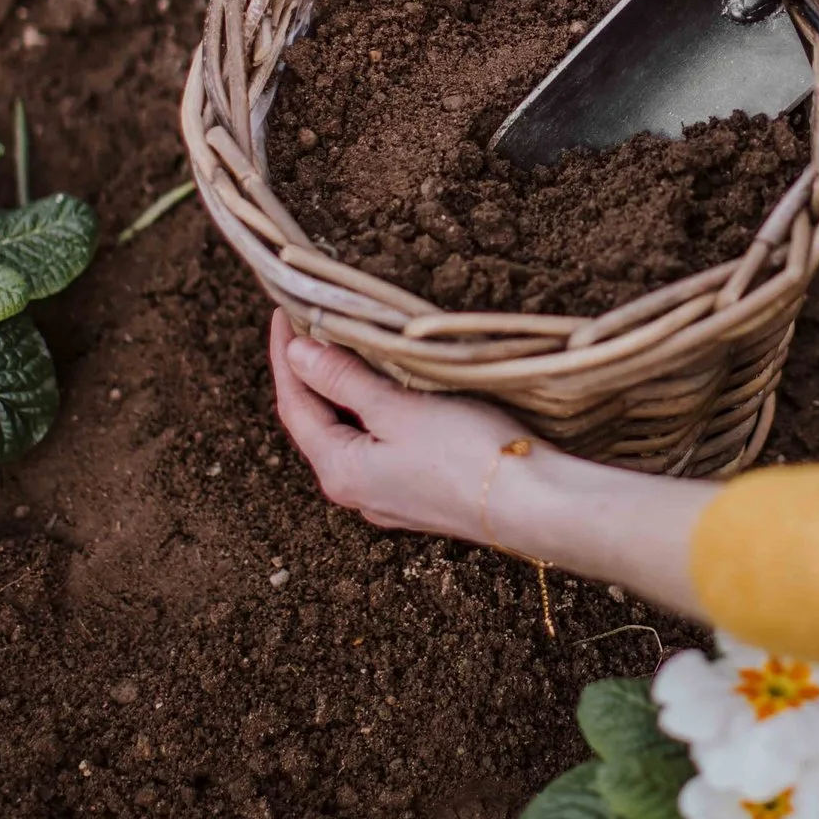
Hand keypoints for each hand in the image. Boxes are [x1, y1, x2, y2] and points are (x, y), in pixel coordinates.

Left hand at [268, 310, 720, 615]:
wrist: (533, 505)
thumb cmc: (467, 454)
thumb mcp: (399, 409)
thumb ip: (346, 381)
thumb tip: (298, 355)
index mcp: (340, 471)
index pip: (295, 405)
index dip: (285, 357)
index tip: (284, 313)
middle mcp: (357, 491)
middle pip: (318, 422)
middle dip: (310, 374)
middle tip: (310, 325)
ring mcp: (389, 497)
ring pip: (351, 434)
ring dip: (343, 392)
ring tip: (344, 350)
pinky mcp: (421, 494)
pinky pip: (380, 446)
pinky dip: (372, 412)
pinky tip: (388, 391)